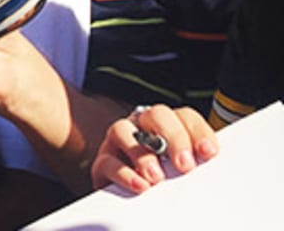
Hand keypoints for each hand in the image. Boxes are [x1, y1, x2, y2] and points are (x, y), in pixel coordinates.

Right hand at [91, 104, 218, 192]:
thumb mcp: (181, 170)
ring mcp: (118, 141)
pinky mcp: (102, 162)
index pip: (185, 116)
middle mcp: (142, 127)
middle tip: (184, 165)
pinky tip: (140, 185)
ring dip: (143, 154)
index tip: (208, 152)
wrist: (128, 199)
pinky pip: (109, 161)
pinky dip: (125, 173)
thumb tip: (210, 167)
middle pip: (157, 114)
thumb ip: (193, 162)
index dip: (198, 131)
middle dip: (173, 137)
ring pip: (123, 129)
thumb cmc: (164, 181)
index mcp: (168, 127)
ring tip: (157, 178)